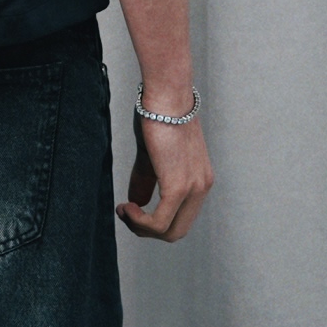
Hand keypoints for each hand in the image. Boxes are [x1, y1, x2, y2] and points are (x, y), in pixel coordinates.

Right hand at [117, 111, 213, 241]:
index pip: (182, 217)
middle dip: (147, 230)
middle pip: (177, 231)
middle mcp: (202, 187)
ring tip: (124, 210)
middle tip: (126, 214)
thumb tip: (136, 201)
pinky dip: (139, 222)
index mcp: (200, 179)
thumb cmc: (158, 113)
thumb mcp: (152, 153)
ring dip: (141, 228)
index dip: (155, 221)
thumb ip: (147, 179)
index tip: (132, 208)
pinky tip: (127, 207)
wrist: (166, 94)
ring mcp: (192, 189)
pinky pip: (159, 222)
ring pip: (169, 231)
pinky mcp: (178, 187)